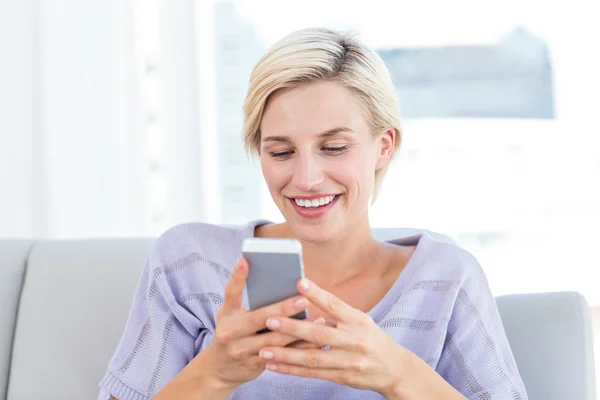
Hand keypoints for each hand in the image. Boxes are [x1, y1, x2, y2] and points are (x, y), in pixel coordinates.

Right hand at [199, 258, 325, 389]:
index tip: (245, 260)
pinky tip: (316, 340)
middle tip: (303, 299)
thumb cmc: (232, 334)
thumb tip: (280, 285)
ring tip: (318, 320)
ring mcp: (241, 350)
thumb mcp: (232, 317)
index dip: (237, 276)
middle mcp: (230, 332)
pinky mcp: (254, 365)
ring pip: (273, 340)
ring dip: (298, 330)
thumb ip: (250, 304)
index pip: (231, 293)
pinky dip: (299, 347)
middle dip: (283, 309)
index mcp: (227, 314)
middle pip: (259, 318)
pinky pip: (280, 356)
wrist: (218, 370)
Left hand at [256, 278, 410, 397]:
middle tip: (270, 320)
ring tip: (264, 350)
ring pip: (312, 358)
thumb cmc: (371, 338)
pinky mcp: (343, 377)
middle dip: (292, 328)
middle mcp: (354, 341)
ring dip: (285, 355)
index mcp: (358, 321)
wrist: (394, 369)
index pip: (335, 305)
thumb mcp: (360, 320)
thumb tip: (307, 300)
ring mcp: (349, 361)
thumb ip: (336, 313)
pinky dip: (292, 370)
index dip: (317, 294)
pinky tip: (274, 366)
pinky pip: (313, 374)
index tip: (299, 283)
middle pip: (319, 334)